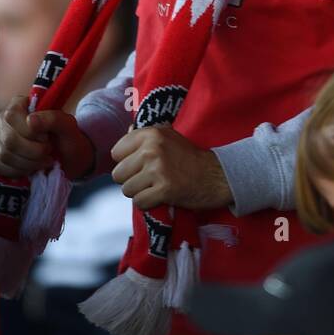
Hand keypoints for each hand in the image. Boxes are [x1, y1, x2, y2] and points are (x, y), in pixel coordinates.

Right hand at [0, 96, 95, 180]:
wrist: (69, 159)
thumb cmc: (68, 139)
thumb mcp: (69, 126)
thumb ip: (54, 118)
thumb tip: (30, 120)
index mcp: (20, 105)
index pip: (12, 116)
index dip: (30, 132)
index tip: (48, 138)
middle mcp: (5, 120)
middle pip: (8, 139)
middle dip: (33, 152)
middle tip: (49, 152)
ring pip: (4, 155)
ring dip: (29, 164)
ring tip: (44, 161)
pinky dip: (18, 172)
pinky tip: (31, 170)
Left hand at [110, 125, 232, 210]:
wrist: (217, 176)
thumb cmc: (191, 158)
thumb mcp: (170, 137)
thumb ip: (146, 134)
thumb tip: (126, 130)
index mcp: (151, 134)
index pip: (116, 152)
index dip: (126, 162)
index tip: (141, 165)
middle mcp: (152, 149)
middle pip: (118, 174)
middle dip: (131, 180)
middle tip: (149, 179)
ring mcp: (158, 169)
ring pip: (127, 190)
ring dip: (140, 193)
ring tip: (156, 187)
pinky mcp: (164, 189)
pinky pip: (139, 203)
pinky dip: (148, 204)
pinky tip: (161, 197)